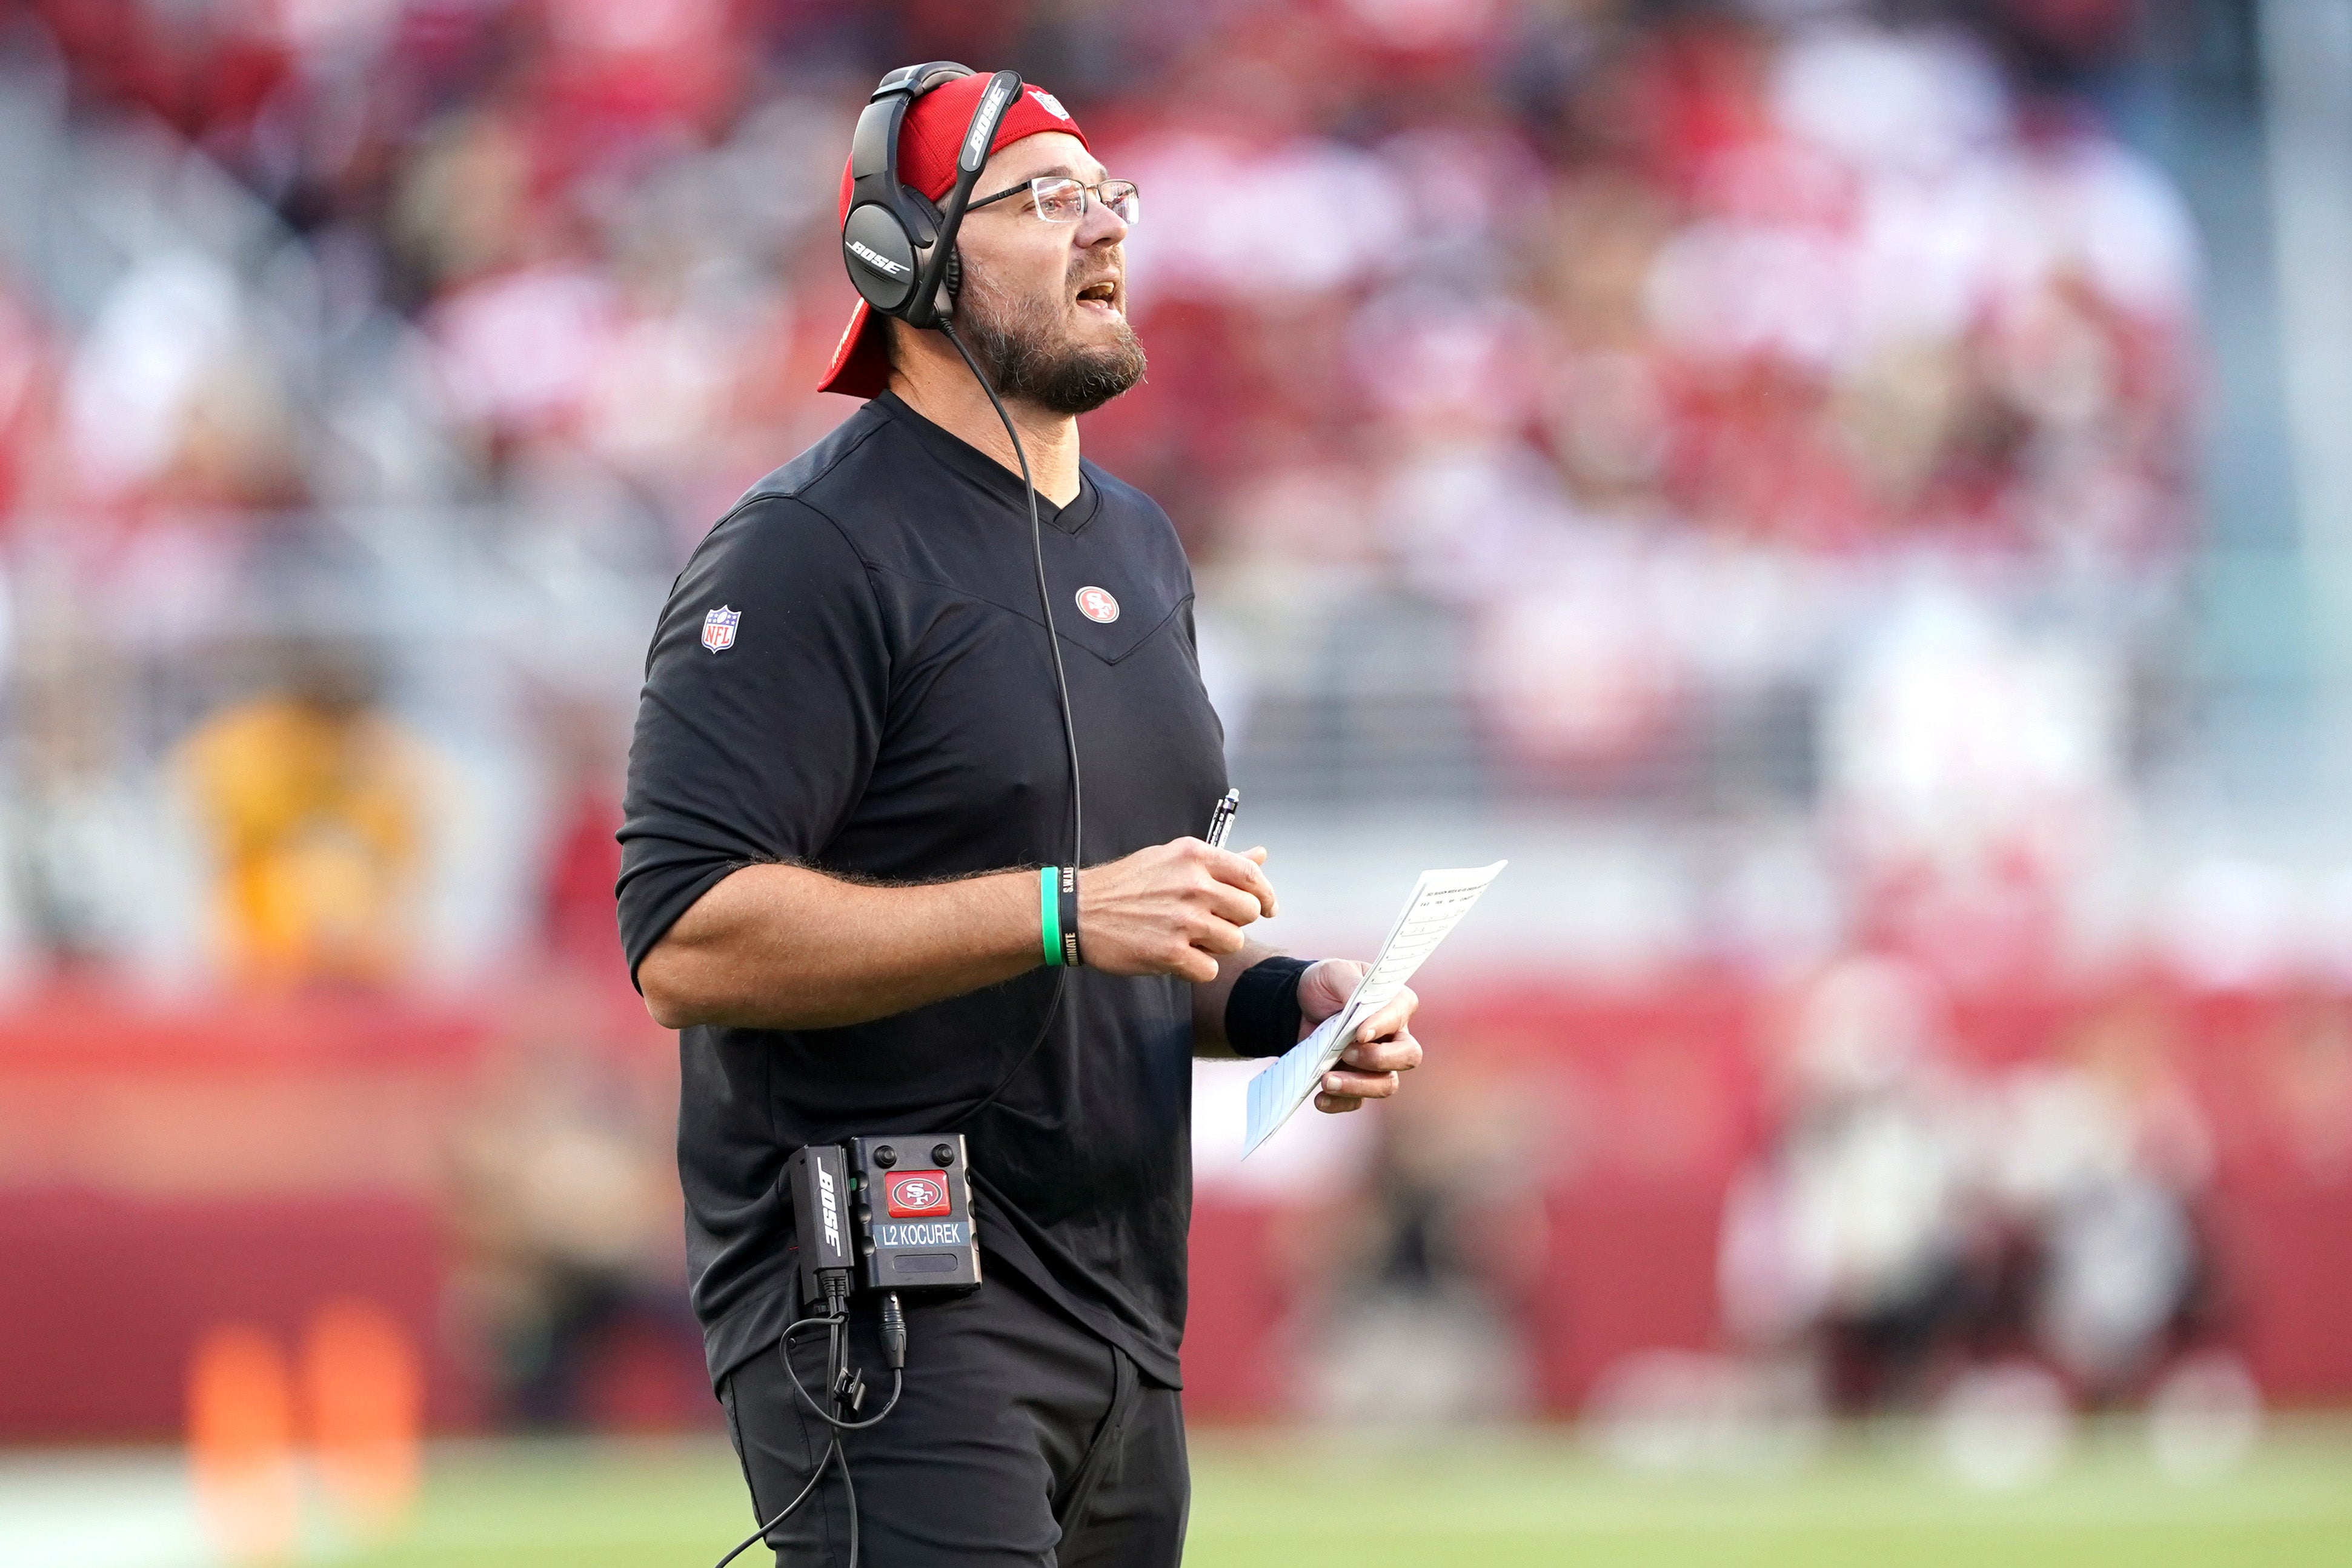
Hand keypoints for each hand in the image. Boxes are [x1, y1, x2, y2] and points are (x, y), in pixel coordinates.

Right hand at [1077, 839, 1277, 983]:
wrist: (1078, 911)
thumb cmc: (1126, 884)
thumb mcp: (1171, 858)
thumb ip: (1220, 861)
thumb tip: (1261, 855)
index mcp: (1195, 856)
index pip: (1252, 875)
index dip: (1266, 895)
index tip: (1267, 908)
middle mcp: (1193, 885)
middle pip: (1250, 912)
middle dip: (1236, 922)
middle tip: (1212, 924)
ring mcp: (1182, 920)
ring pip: (1233, 942)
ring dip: (1216, 947)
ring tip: (1189, 939)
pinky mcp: (1170, 953)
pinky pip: (1210, 969)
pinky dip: (1196, 968)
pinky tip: (1177, 957)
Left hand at [1297, 959, 1420, 1113]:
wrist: (1297, 1007)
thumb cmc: (1325, 984)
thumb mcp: (1333, 972)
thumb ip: (1350, 983)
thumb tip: (1361, 1005)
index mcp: (1395, 1003)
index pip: (1400, 1015)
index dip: (1383, 1025)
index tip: (1359, 1033)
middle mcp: (1394, 1036)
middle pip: (1408, 1056)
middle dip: (1378, 1060)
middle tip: (1346, 1052)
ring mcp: (1377, 1063)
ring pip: (1385, 1085)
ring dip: (1357, 1086)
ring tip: (1326, 1081)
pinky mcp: (1357, 1081)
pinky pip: (1357, 1101)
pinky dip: (1339, 1102)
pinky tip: (1320, 1098)